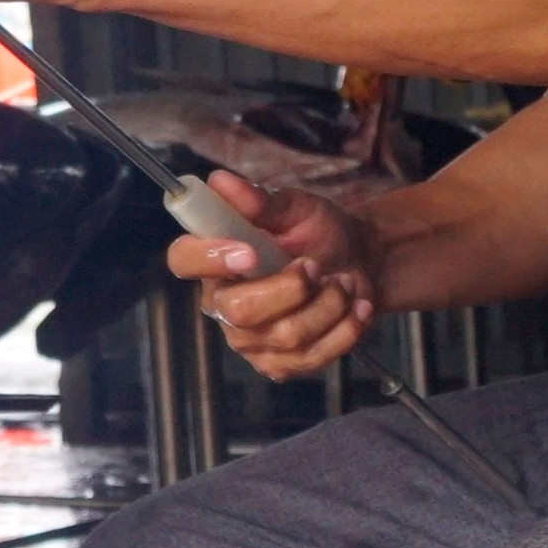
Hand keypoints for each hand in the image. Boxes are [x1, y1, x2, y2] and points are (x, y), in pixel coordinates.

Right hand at [167, 173, 381, 379]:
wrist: (363, 265)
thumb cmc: (320, 233)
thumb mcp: (297, 209)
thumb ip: (260, 201)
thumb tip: (220, 182)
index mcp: (214, 258)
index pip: (183, 260)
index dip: (209, 258)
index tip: (251, 252)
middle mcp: (222, 302)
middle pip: (239, 310)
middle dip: (292, 288)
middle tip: (317, 266)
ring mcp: (249, 340)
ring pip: (286, 336)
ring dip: (329, 304)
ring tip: (344, 283)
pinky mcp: (279, 365)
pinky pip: (310, 357)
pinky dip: (344, 330)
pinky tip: (355, 308)